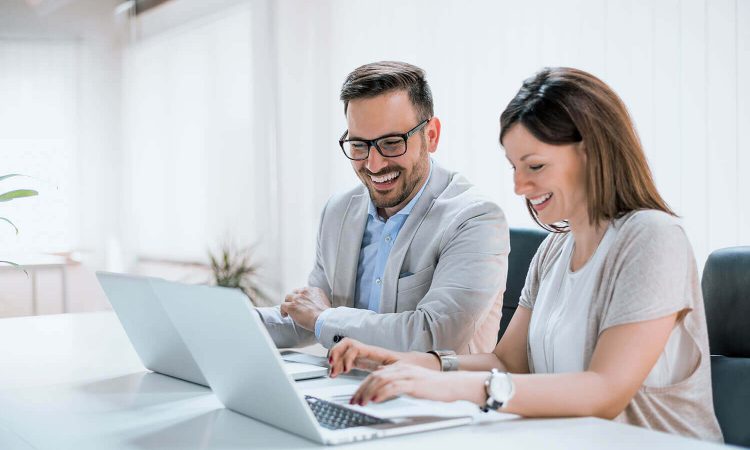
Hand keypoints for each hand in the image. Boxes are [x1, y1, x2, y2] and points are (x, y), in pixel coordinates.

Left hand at [280, 286, 330, 330]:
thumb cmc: (326, 314)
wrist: (323, 319)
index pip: (305, 290)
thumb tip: (316, 306)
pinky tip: (285, 315)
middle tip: (295, 305)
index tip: (303, 302)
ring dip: (288, 303)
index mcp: (314, 290)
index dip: (302, 297)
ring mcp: (297, 298)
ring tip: (288, 310)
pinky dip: (283, 311)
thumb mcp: (326, 302)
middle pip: (295, 292)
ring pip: (288, 297)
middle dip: (294, 298)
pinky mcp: (291, 306)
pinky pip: (283, 305)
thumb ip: (319, 300)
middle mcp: (305, 291)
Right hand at [328, 338, 401, 376]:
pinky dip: (338, 365)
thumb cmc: (406, 364)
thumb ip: (389, 370)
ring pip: (344, 350)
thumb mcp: (399, 368)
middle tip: (333, 368)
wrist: (411, 364)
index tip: (345, 369)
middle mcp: (366, 351)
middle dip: (335, 353)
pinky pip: (346, 359)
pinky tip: (337, 373)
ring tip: (333, 373)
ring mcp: (363, 355)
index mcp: (374, 351)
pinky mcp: (362, 362)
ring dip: (335, 359)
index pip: (354, 347)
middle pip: (345, 344)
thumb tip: (380, 372)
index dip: (346, 356)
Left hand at [350, 363, 484, 405]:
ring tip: (362, 403)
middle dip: (361, 390)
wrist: (451, 384)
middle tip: (354, 401)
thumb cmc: (434, 385)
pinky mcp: (413, 383)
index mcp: (399, 367)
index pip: (375, 374)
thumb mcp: (411, 380)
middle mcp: (401, 369)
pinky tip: (376, 400)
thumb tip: (381, 380)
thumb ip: (397, 379)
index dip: (362, 386)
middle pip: (375, 377)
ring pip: (381, 381)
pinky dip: (382, 393)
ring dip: (369, 392)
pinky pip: (394, 387)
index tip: (355, 397)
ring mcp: (407, 375)